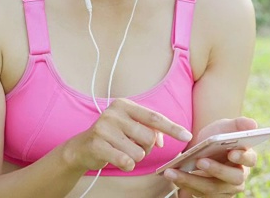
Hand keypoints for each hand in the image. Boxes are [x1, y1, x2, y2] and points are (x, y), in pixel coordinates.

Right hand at [63, 98, 192, 171]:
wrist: (82, 147)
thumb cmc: (113, 136)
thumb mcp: (131, 127)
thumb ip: (150, 130)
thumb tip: (161, 140)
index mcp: (124, 105)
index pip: (154, 117)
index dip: (172, 128)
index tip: (187, 136)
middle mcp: (114, 113)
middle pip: (148, 138)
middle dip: (146, 148)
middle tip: (133, 146)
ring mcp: (104, 128)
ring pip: (138, 152)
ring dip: (135, 157)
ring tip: (122, 151)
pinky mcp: (97, 144)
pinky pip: (125, 161)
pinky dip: (126, 164)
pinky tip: (118, 160)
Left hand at [162, 117, 258, 196]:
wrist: (200, 149)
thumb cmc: (216, 137)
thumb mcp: (225, 126)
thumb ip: (238, 123)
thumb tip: (253, 123)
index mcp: (246, 157)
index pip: (250, 159)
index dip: (243, 157)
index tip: (232, 152)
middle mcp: (239, 176)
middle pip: (232, 178)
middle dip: (216, 170)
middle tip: (200, 161)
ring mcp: (226, 189)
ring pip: (212, 188)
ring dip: (191, 180)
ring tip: (173, 171)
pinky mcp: (211, 196)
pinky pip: (199, 194)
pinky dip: (184, 185)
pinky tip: (172, 175)